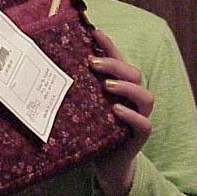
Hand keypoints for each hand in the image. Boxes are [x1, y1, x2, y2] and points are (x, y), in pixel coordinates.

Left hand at [89, 30, 154, 195]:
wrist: (105, 163)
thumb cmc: (94, 128)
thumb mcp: (85, 104)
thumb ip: (80, 86)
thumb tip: (50, 66)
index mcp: (120, 85)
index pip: (119, 59)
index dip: (110, 45)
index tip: (95, 32)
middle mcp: (133, 97)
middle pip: (134, 73)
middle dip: (115, 64)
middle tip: (93, 63)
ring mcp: (139, 115)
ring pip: (145, 95)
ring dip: (127, 87)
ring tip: (107, 86)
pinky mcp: (140, 135)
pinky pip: (144, 123)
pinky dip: (132, 115)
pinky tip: (116, 110)